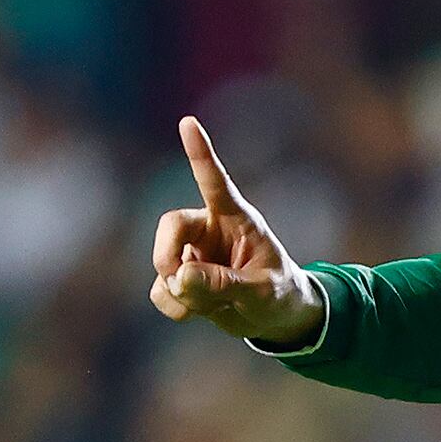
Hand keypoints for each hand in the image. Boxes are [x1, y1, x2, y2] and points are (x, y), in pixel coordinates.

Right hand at [149, 116, 325, 347]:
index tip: (188, 122)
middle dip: (167, 256)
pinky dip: (172, 305)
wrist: (277, 319)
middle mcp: (209, 229)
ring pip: (162, 262)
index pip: (215, 182)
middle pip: (171, 225)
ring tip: (209, 305)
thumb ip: (224, 283)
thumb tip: (179, 278)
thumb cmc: (279, 294)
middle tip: (179, 283)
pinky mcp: (182, 280)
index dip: (200, 154)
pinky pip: (161, 290)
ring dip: (177, 289)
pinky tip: (192, 313)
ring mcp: (193, 254)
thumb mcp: (262, 292)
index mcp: (236, 218)